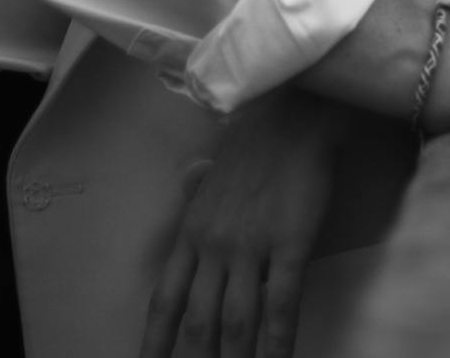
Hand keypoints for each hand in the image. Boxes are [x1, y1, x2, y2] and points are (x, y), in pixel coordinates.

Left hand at [140, 91, 344, 357]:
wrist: (295, 115)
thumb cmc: (257, 144)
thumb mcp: (212, 171)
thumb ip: (197, 193)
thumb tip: (186, 181)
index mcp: (190, 234)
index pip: (164, 302)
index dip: (154, 344)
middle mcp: (212, 246)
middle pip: (196, 324)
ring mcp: (248, 248)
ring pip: (234, 323)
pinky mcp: (287, 244)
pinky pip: (280, 306)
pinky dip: (278, 344)